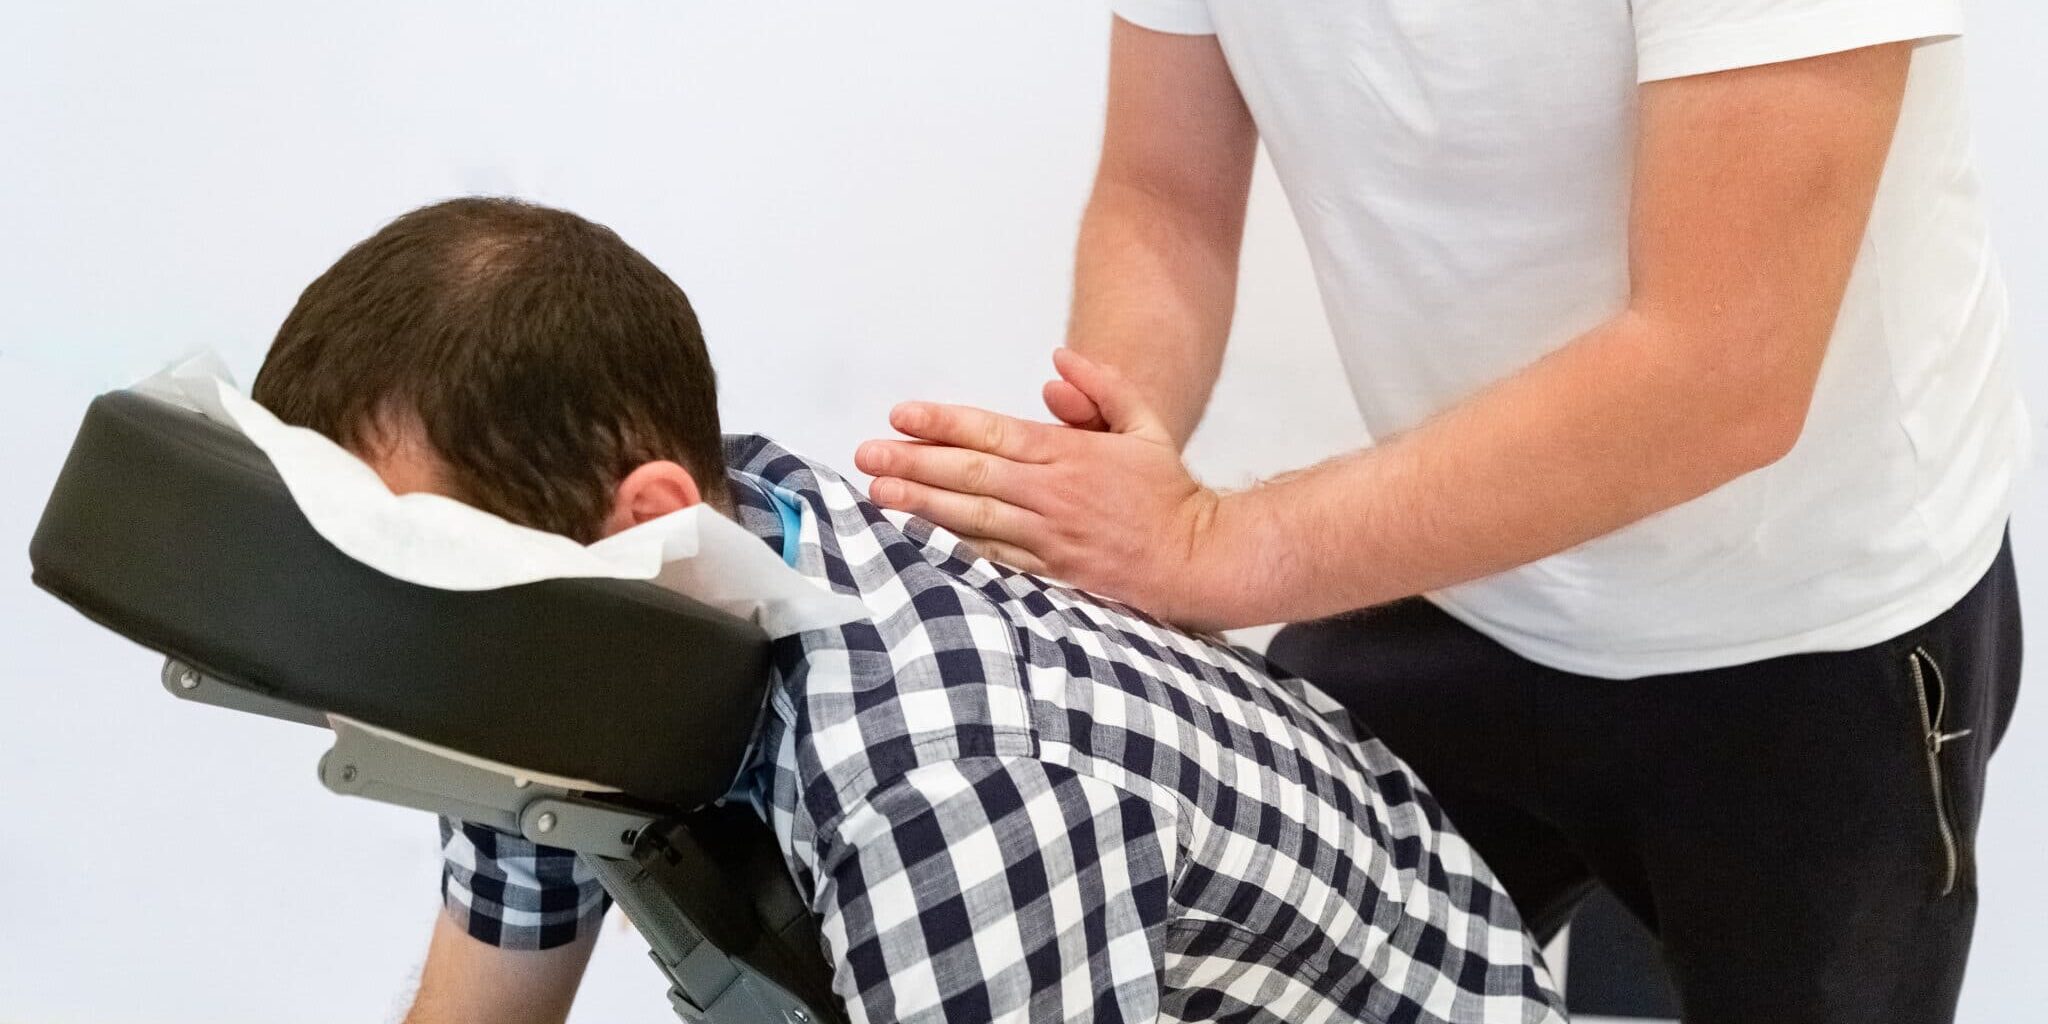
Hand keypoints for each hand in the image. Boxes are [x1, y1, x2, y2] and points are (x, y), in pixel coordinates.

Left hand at [856, 349, 1223, 624]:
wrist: (1196, 558)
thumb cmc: (1167, 492)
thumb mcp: (1145, 424)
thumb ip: (1102, 387)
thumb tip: (1056, 363)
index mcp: (1070, 454)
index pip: (993, 432)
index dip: (943, 423)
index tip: (900, 415)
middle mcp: (1053, 495)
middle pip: (972, 474)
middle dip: (914, 463)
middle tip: (867, 455)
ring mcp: (1049, 538)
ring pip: (973, 518)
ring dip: (921, 505)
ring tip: (877, 494)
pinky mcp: (1051, 574)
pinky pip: (993, 558)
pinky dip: (953, 547)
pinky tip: (919, 538)